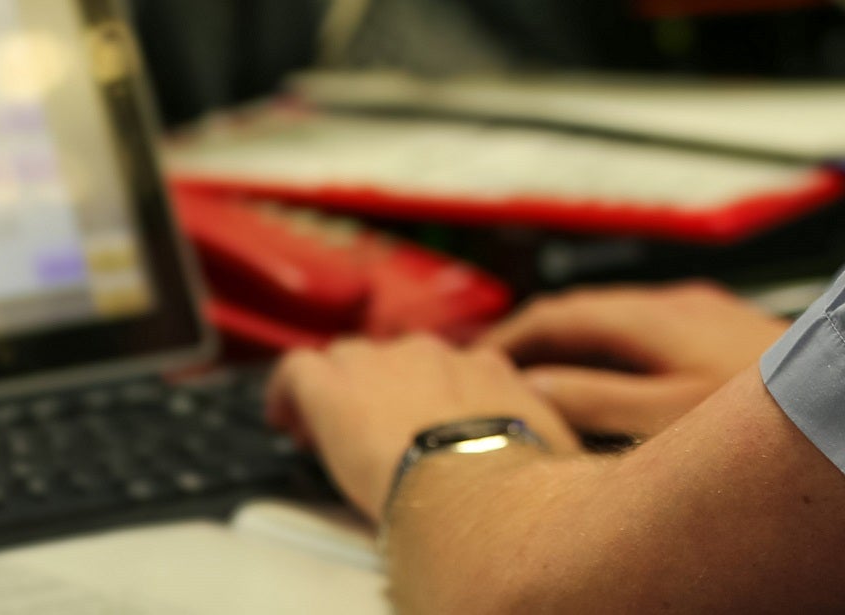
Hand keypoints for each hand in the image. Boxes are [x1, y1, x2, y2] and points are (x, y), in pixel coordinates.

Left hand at [266, 333, 580, 517]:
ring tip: (326, 429)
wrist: (477, 488)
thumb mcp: (553, 454)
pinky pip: (296, 371)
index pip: (455, 367)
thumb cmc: (519, 482)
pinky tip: (284, 418)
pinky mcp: (332, 388)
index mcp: (488, 371)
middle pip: (396, 356)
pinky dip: (286, 394)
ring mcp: (381, 366)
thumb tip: (560, 464)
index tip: (425, 421)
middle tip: (377, 429)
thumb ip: (546, 446)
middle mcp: (435, 356)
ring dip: (338, 389)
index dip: (433, 394)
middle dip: (383, 387)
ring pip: (345, 358)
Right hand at [477, 281, 790, 440]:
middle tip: (498, 378)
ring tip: (552, 393)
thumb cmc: (773, 417)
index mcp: (654, 314)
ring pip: (627, 329)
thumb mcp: (661, 421)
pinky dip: (624, 364)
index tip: (471, 363)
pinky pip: (659, 343)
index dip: (508, 338)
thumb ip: (593, 400)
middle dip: (540, 344)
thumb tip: (531, 387)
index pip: (558, 313)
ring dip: (584, 355)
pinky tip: (629, 398)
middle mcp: (682, 305)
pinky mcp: (738, 340)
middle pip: (590, 315)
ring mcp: (713, 319)